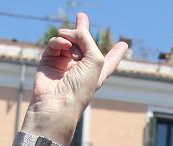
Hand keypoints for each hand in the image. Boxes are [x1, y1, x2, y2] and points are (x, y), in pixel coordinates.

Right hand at [24, 13, 127, 139]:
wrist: (57, 102)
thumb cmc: (81, 86)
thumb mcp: (95, 60)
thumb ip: (87, 39)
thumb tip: (70, 31)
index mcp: (97, 71)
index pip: (110, 61)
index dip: (116, 53)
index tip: (123, 45)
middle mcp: (81, 67)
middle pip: (84, 45)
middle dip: (83, 31)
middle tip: (81, 16)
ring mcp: (64, 64)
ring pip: (68, 40)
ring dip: (71, 37)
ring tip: (71, 45)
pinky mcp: (49, 61)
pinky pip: (55, 43)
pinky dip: (59, 41)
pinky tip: (63, 44)